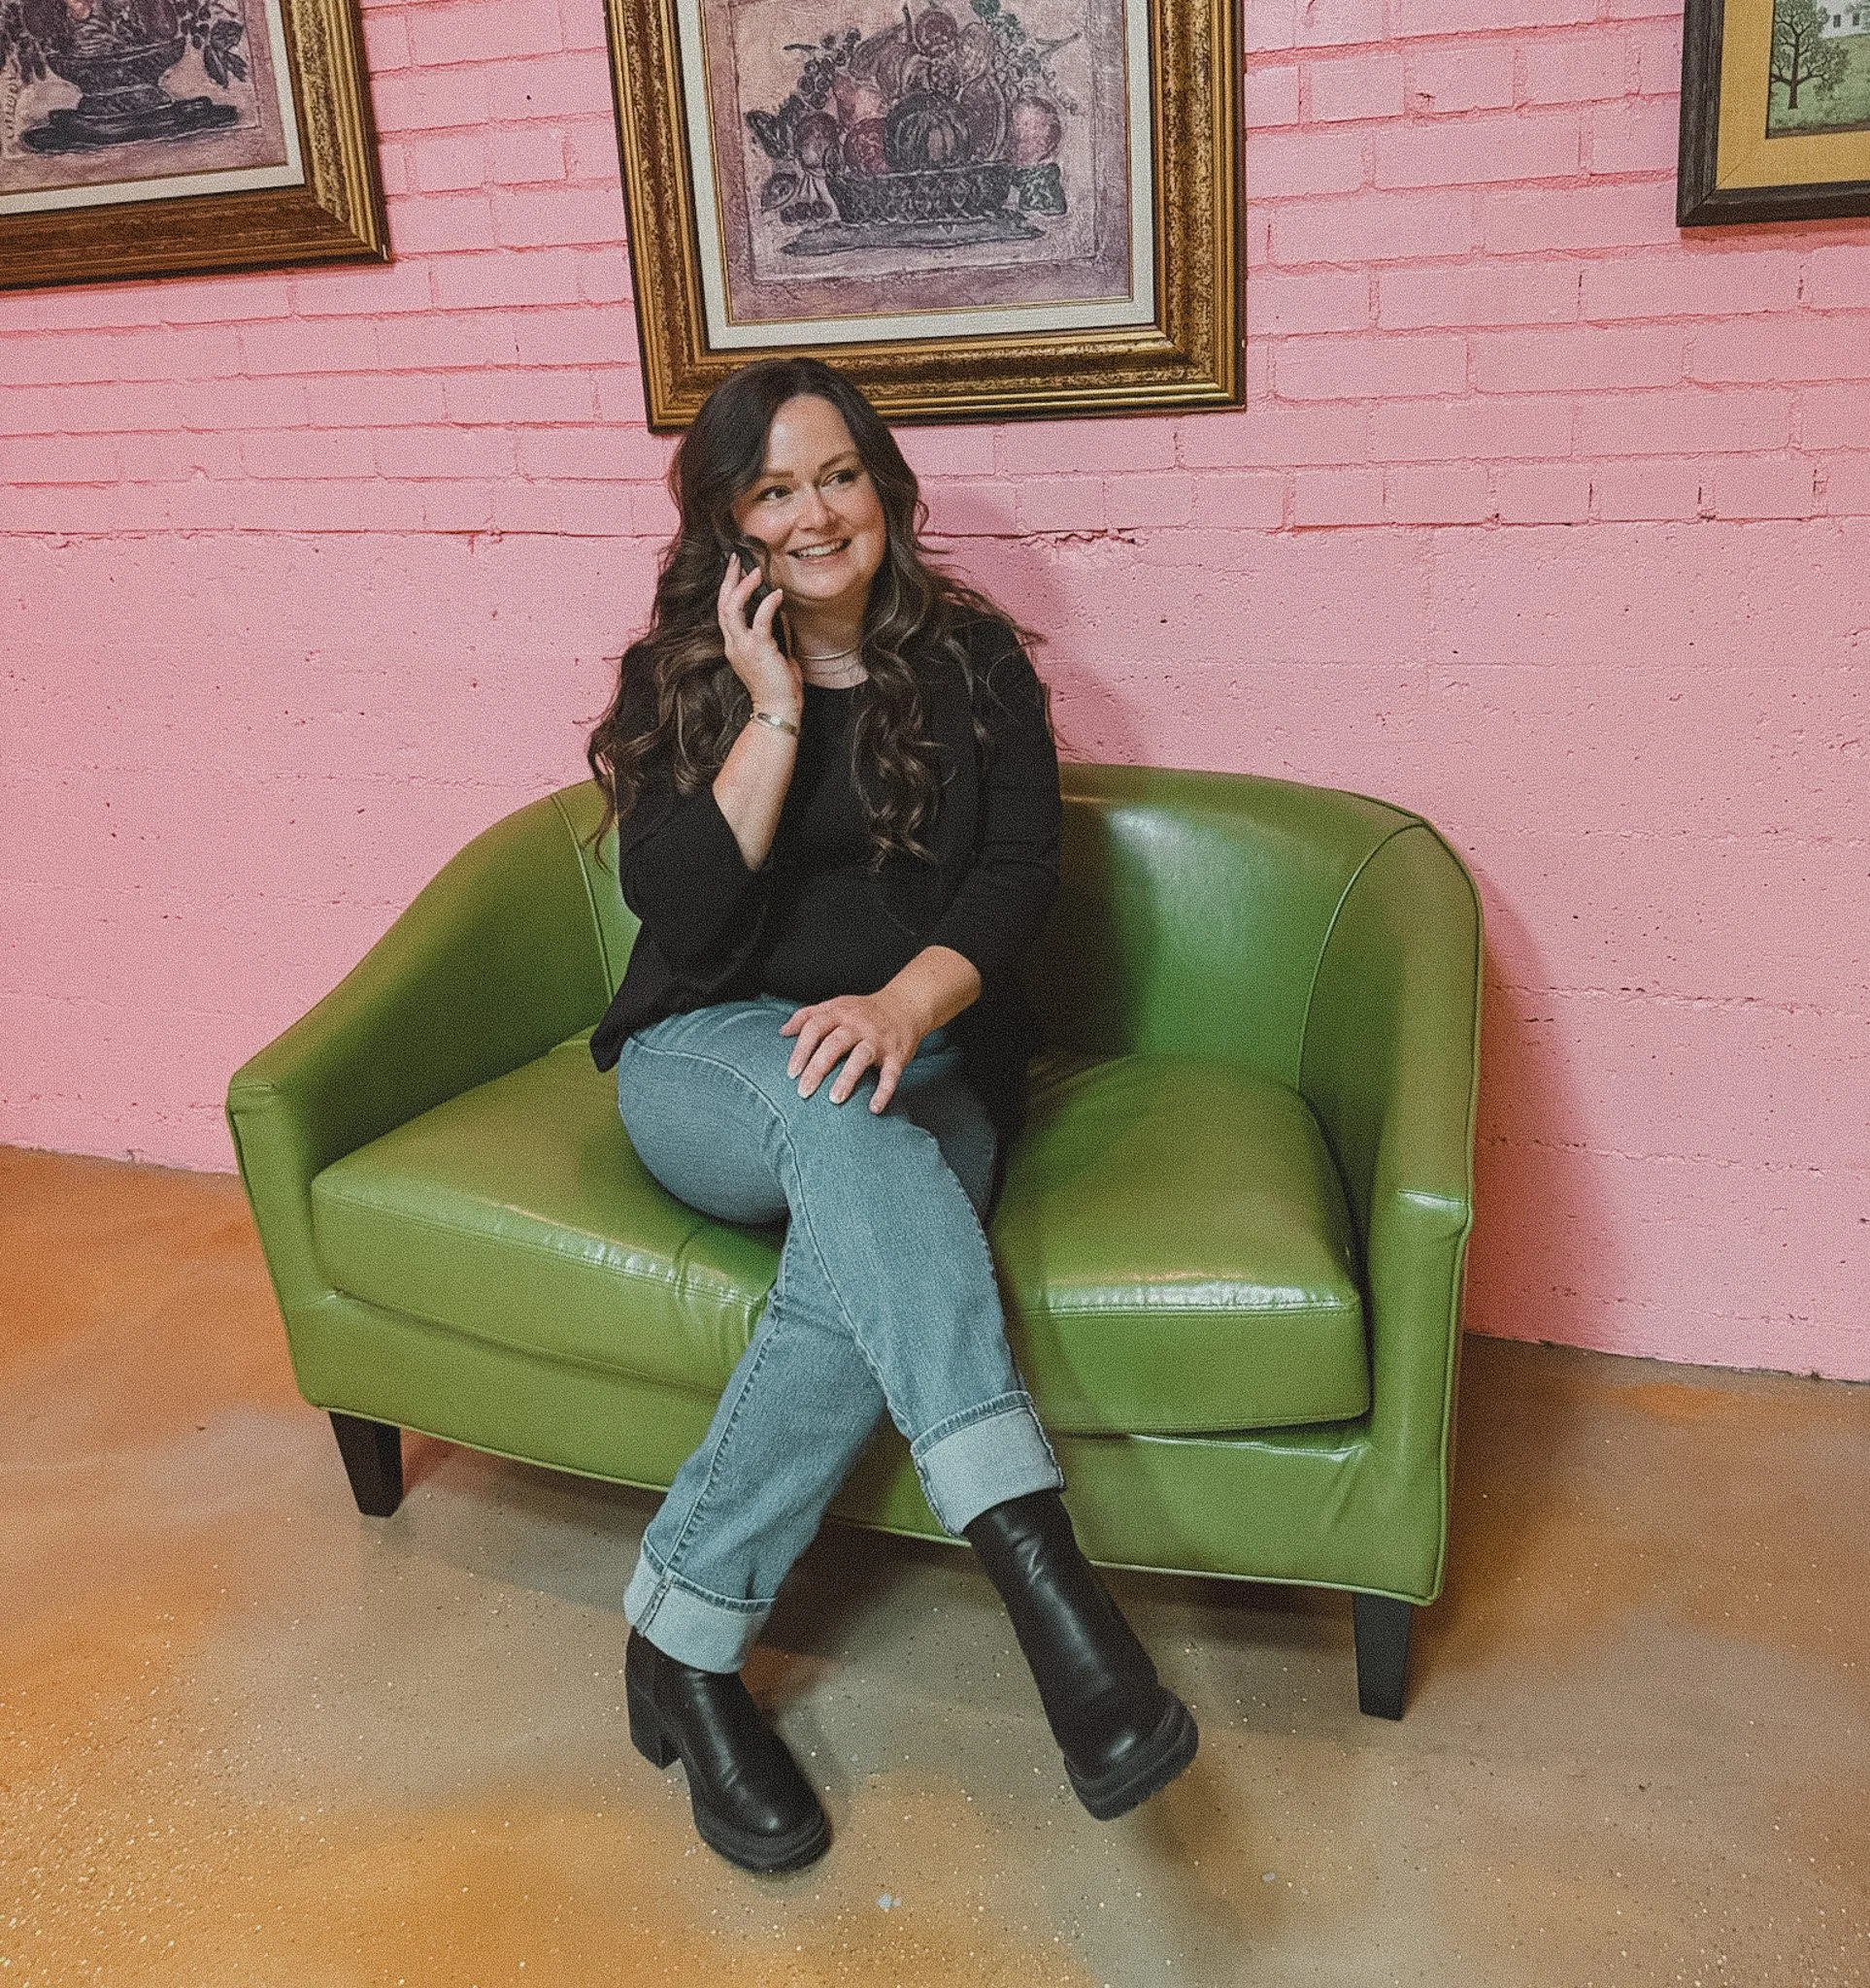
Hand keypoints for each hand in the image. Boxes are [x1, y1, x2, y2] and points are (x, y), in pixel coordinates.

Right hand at [717, 552, 800, 715]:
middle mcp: (733, 644)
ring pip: (733, 608)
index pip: (725, 611)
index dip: (729, 589)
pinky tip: (777, 594)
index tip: (737, 571)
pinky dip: (767, 603)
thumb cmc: (779, 686)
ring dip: (744, 587)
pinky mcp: (757, 649)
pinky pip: (759, 619)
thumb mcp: (775, 653)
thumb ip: (775, 632)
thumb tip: (780, 611)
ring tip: (755, 571)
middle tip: (737, 560)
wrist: (777, 709)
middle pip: (723, 604)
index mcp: (734, 646)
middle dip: (729, 579)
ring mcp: (742, 647)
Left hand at [780, 987, 926, 1112]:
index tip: (791, 1072)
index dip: (801, 1049)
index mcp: (840, 1014)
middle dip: (817, 1068)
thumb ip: (808, 1016)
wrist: (905, 1005)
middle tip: (803, 1091)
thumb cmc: (863, 1011)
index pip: (815, 1027)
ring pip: (861, 1057)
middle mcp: (858, 1026)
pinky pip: (891, 1075)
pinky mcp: (897, 1055)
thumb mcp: (835, 1005)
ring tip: (834, 1100)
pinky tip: (873, 1108)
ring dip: (847, 1078)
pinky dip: (884, 1092)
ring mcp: (878, 1040)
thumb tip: (782, 1032)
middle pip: (834, 1044)